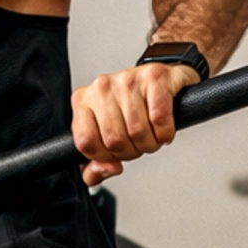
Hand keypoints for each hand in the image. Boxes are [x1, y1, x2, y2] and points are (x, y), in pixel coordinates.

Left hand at [70, 61, 198, 185]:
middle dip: (131, 152)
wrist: (162, 82)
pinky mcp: (154, 77)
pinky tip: (162, 128)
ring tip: (151, 135)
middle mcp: (102, 87)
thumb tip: (104, 170)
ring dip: (150, 143)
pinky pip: (159, 119)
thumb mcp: (106, 137)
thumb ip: (95, 165)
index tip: (114, 153)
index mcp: (83, 101)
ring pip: (137, 132)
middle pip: (114, 141)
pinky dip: (164, 132)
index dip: (104, 157)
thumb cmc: (132, 109)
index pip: (86, 142)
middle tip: (137, 143)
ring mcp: (127, 79)